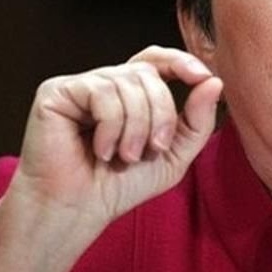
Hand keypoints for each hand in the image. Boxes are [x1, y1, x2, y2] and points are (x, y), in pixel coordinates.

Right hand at [12, 45, 222, 225]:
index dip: (181, 61)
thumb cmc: (121, 185)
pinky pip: (101, 92)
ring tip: (124, 157)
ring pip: (127, 82)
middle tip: (152, 150)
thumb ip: (198, 119)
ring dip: (136, 126)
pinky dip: (111, 126)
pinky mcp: (56, 92)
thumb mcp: (175, 154)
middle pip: (149, 74)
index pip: (158, 59)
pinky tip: (101, 150)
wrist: (79, 211)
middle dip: (161, 113)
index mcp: (131, 92)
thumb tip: (215, 80)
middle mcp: (106, 82)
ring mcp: (80, 85)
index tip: (203, 76)